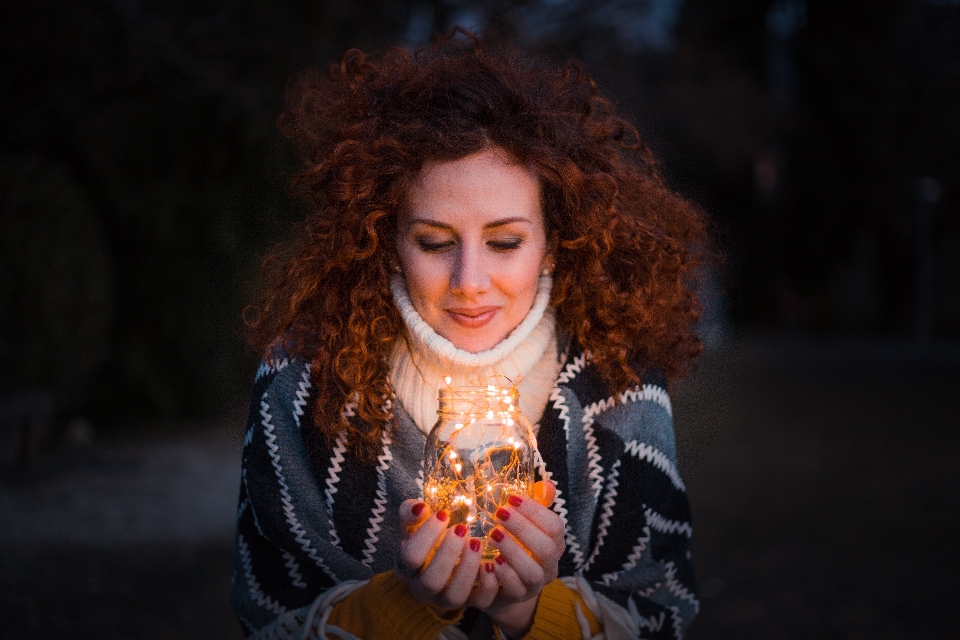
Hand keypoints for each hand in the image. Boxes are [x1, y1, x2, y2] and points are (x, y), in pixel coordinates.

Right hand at [395, 499, 498, 613]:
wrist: (444, 562)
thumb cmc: (428, 540)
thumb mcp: (416, 525)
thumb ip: (411, 513)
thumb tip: (420, 508)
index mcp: (407, 569)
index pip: (410, 558)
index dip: (426, 536)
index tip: (443, 514)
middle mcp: (425, 589)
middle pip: (431, 581)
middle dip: (447, 553)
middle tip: (461, 528)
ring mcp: (447, 600)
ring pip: (455, 597)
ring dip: (467, 568)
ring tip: (475, 543)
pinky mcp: (471, 603)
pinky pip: (481, 602)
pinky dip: (488, 583)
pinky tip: (491, 562)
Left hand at [484, 480, 564, 636]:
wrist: (504, 587)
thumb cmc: (516, 547)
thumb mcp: (526, 525)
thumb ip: (536, 505)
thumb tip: (546, 484)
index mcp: (555, 544)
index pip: (555, 526)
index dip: (535, 511)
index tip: (511, 498)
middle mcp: (549, 565)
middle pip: (546, 548)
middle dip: (522, 529)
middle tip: (499, 513)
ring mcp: (535, 585)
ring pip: (533, 573)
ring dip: (512, 551)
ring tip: (492, 534)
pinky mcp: (517, 598)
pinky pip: (515, 590)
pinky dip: (503, 575)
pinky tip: (490, 562)